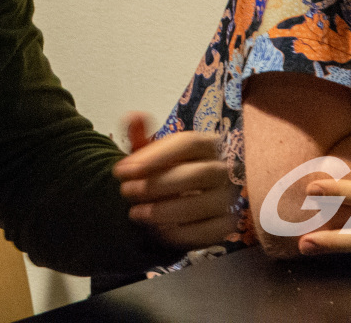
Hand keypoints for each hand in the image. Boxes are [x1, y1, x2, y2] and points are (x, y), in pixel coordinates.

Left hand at [113, 113, 235, 249]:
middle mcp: (221, 169)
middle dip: (157, 184)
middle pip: (199, 174)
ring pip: (203, 204)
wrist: (173, 204)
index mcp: (206, 144)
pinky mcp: (226, 226)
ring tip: (136, 213)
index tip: (123, 169)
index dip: (155, 155)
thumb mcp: (148, 155)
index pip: (189, 142)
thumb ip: (139, 137)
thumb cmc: (163, 173)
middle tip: (126, 192)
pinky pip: (208, 231)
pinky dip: (179, 233)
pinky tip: (156, 231)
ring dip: (164, 210)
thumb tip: (133, 117)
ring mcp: (227, 198)